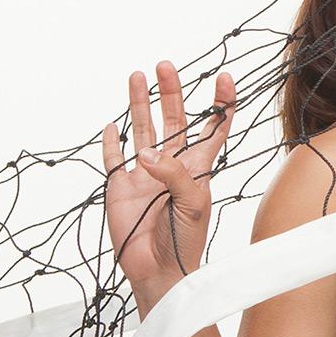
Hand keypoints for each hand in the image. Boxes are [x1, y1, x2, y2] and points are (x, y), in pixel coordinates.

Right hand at [101, 61, 236, 299]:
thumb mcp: (192, 202)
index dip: (220, 103)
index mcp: (198, 166)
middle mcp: (172, 164)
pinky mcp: (121, 187)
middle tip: (166, 66)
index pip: (214, 127)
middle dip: (171, 92)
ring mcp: (146, 174)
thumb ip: (174, 175)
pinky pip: (114, 158)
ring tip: (137, 77)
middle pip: (174, 119)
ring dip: (140, 105)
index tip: (224, 78)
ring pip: (143, 130)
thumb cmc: (186, 239)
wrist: (158, 270)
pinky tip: (112, 125)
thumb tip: (147, 153)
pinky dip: (112, 142)